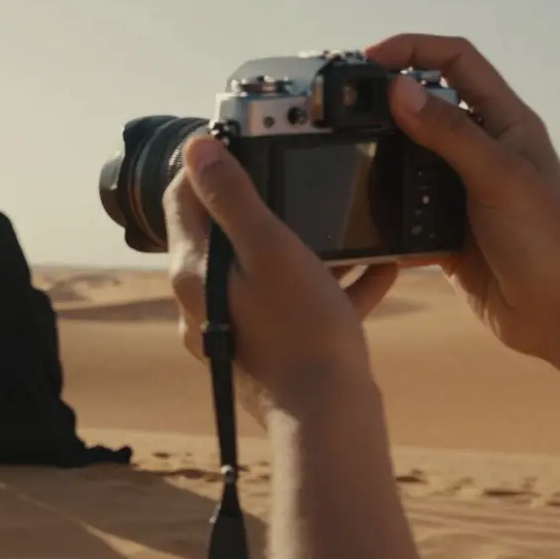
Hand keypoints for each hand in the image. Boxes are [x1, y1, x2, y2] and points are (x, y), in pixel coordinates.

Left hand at [163, 134, 397, 417]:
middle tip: (297, 169)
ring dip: (306, 242)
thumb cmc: (301, 334)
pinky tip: (377, 269)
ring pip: (265, 268)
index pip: (182, 198)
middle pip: (224, 232)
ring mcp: (234, 327)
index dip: (208, 161)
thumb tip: (197, 148)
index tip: (240, 137)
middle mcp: (202, 300)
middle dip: (264, 198)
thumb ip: (232, 196)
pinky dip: (329, 283)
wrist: (328, 421)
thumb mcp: (270, 248)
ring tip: (346, 220)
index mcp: (195, 271)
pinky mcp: (267, 349)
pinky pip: (295, 303)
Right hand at [366, 34, 559, 360]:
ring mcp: (460, 191)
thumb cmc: (550, 240)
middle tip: (344, 108)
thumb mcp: (498, 176)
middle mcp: (481, 151)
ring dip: (379, 159)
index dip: (415, 50)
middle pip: (424, 107)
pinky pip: (402, 209)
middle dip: (385, 103)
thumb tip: (399, 88)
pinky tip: (367, 215)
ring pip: (406, 159)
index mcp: (504, 123)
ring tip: (349, 160)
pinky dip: (383, 211)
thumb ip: (448, 132)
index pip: (457, 63)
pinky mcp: (442, 230)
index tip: (370, 58)